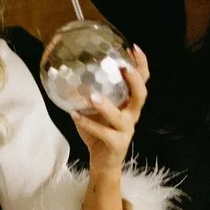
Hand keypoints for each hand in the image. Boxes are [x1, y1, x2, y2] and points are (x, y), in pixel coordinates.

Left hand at [71, 46, 149, 173]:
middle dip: (135, 81)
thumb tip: (67, 72)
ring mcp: (126, 130)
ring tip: (91, 96)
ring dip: (106, 105)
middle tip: (123, 68)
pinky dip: (88, 124)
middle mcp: (132, 115)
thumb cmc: (98, 131)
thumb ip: (87, 92)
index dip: (141, 65)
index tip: (134, 48)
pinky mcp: (117, 144)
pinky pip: (103, 133)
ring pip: (120, 117)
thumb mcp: (93, 109)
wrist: (102, 162)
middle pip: (141, 96)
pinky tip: (75, 115)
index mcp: (129, 103)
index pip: (142, 81)